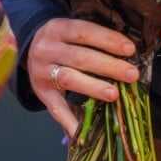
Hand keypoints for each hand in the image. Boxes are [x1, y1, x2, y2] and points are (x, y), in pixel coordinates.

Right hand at [26, 18, 138, 137]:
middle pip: (80, 57)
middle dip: (109, 66)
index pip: (85, 32)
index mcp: (58, 28)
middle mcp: (47, 49)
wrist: (29, 49)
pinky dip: (70, 121)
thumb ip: (93, 39)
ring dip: (94, 88)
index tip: (130, 50)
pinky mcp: (41, 93)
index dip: (108, 40)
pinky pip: (56, 108)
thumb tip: (128, 51)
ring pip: (70, 79)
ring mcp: (42, 72)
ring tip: (115, 94)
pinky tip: (84, 132)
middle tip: (132, 74)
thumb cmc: (62, 40)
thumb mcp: (70, 31)